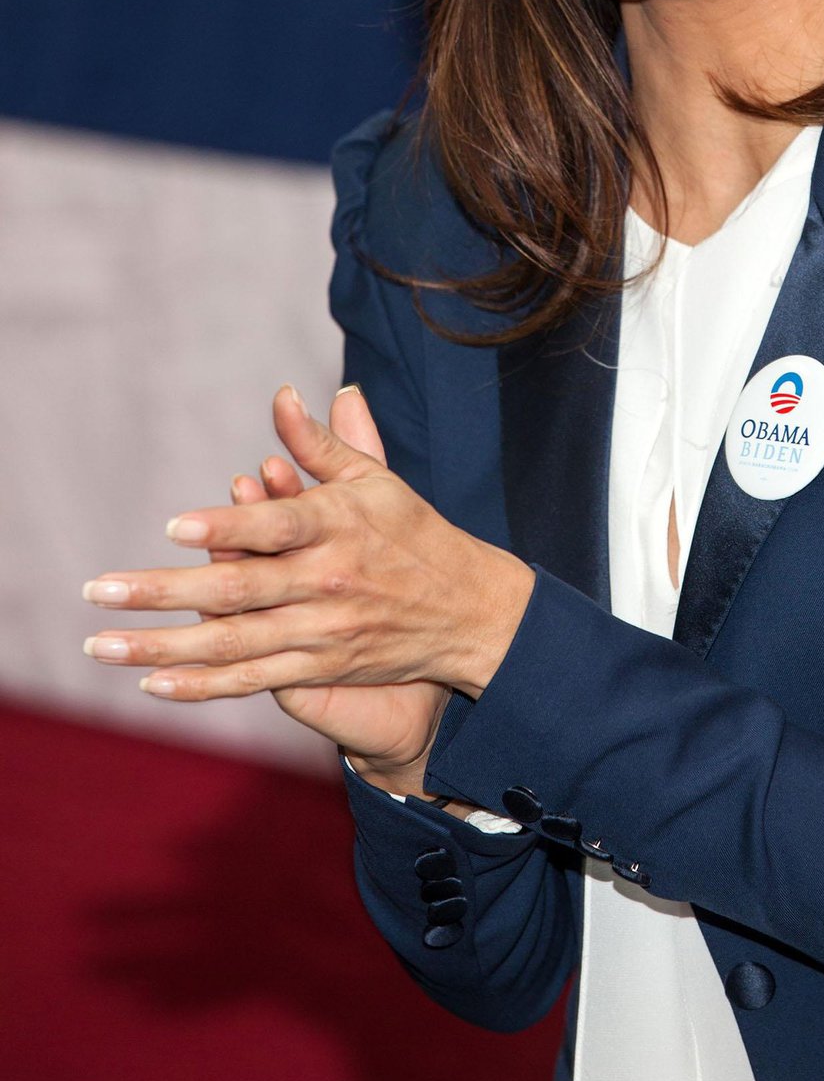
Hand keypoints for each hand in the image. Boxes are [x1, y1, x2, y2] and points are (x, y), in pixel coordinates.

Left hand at [80, 384, 535, 776]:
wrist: (469, 611)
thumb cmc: (413, 532)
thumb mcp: (374, 478)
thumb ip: (319, 442)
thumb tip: (281, 394)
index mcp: (338, 525)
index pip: (276, 526)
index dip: (227, 528)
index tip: (174, 527)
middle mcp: (327, 582)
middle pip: (237, 590)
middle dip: (161, 593)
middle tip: (98, 591)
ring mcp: (322, 631)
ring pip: (231, 644)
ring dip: (161, 646)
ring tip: (101, 644)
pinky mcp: (322, 666)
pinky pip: (253, 680)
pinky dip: (203, 687)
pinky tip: (153, 684)